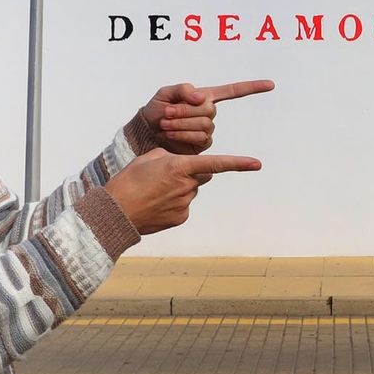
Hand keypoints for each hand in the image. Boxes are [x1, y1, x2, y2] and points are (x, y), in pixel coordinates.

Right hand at [103, 148, 261, 234]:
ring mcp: (185, 203)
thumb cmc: (128, 181)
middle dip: (192, 172)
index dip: (238, 163)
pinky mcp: (181, 217)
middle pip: (201, 175)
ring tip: (155, 191)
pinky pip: (184, 205)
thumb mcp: (147, 158)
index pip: (216, 163)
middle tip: (168, 175)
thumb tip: (180, 162)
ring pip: (190, 190)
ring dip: (179, 188)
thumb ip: (170, 156)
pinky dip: (174, 203)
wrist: (116, 212)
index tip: (257, 164)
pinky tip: (156, 204)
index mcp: (180, 167)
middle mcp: (187, 185)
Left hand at [139, 79, 275, 154]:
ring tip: (165, 123)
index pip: (232, 91)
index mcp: (204, 96)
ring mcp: (205, 130)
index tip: (271, 85)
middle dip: (186, 111)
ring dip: (182, 123)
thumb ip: (183, 90)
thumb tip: (201, 97)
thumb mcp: (165, 94)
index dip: (252, 88)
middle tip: (167, 112)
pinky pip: (200, 139)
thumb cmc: (155, 110)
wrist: (146, 132)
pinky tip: (170, 133)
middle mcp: (208, 113)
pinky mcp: (200, 145)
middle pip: (209, 110)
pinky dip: (183, 134)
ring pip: (204, 125)